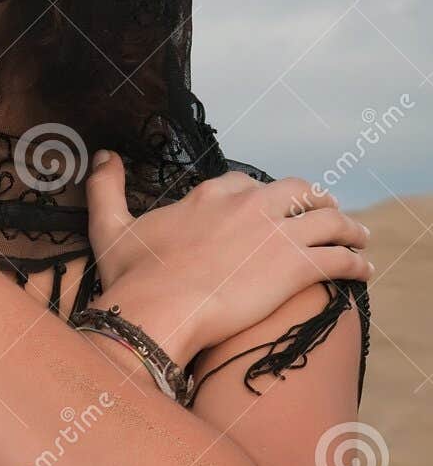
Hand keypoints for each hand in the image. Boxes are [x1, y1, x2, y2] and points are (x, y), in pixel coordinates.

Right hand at [84, 152, 372, 364]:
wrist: (158, 309)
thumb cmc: (134, 277)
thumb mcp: (111, 227)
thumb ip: (106, 188)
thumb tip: (103, 156)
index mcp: (212, 195)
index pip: (248, 183)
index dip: (262, 195)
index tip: (268, 208)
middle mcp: (250, 205)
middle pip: (297, 191)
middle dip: (314, 199)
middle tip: (323, 212)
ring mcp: (277, 233)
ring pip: (328, 219)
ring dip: (348, 226)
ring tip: (358, 236)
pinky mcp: (296, 266)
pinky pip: (339, 257)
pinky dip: (356, 261)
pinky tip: (363, 269)